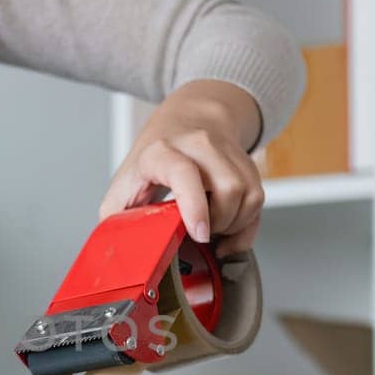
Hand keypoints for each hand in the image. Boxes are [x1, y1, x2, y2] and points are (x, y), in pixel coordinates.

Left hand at [100, 79, 265, 256]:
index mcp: (161, 151)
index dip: (194, 207)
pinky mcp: (246, 162)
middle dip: (218, 224)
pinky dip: (246, 221)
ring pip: (249, 195)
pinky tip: (227, 225)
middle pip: (228, 189)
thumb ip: (116, 219)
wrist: (186, 119)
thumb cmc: (153, 157)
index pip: (183, 174)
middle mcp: (199, 145)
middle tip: (199, 233)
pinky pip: (259, 198)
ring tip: (212, 227)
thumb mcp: (124, 184)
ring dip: (234, 224)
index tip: (200, 234)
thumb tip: (118, 254)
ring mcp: (226, 151)